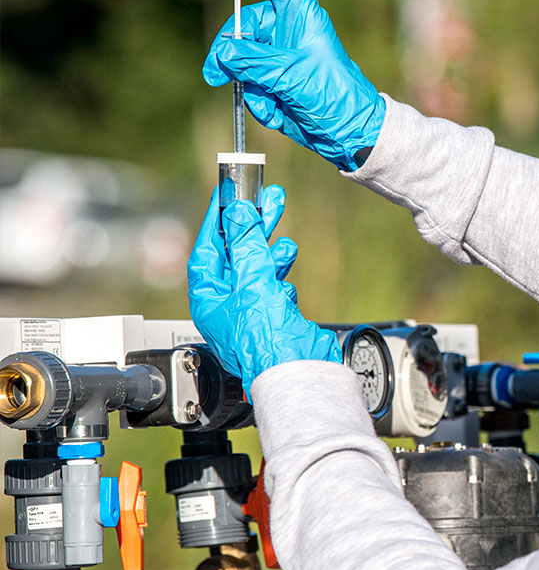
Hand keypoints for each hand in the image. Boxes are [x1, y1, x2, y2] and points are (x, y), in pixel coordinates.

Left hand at [188, 184, 341, 387]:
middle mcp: (227, 305)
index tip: (230, 197)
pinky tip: (287, 268)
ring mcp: (252, 311)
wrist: (299, 371)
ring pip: (258, 269)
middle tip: (267, 200)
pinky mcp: (274, 315)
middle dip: (252, 228)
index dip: (219, 222)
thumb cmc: (267, 341)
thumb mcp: (253, 282)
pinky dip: (281, 273)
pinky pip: (274, 285)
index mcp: (210, 300)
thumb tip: (238, 214)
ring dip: (271, 249)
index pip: (207, 251)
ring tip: (283, 235)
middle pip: (236, 256)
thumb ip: (247, 245)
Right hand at [202, 0, 385, 170]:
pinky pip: (250, 85)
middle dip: (228, 54)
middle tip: (215, 76)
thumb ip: (252, 62)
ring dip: (250, 86)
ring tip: (271, 102)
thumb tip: (223, 55)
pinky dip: (260, 102)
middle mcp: (287, 31)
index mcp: (300, 16)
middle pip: (243, 28)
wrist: (347, 133)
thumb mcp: (290, 75)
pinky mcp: (274, 80)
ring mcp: (279, 56)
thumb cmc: (332, 95)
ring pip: (242, 61)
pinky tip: (280, 113)